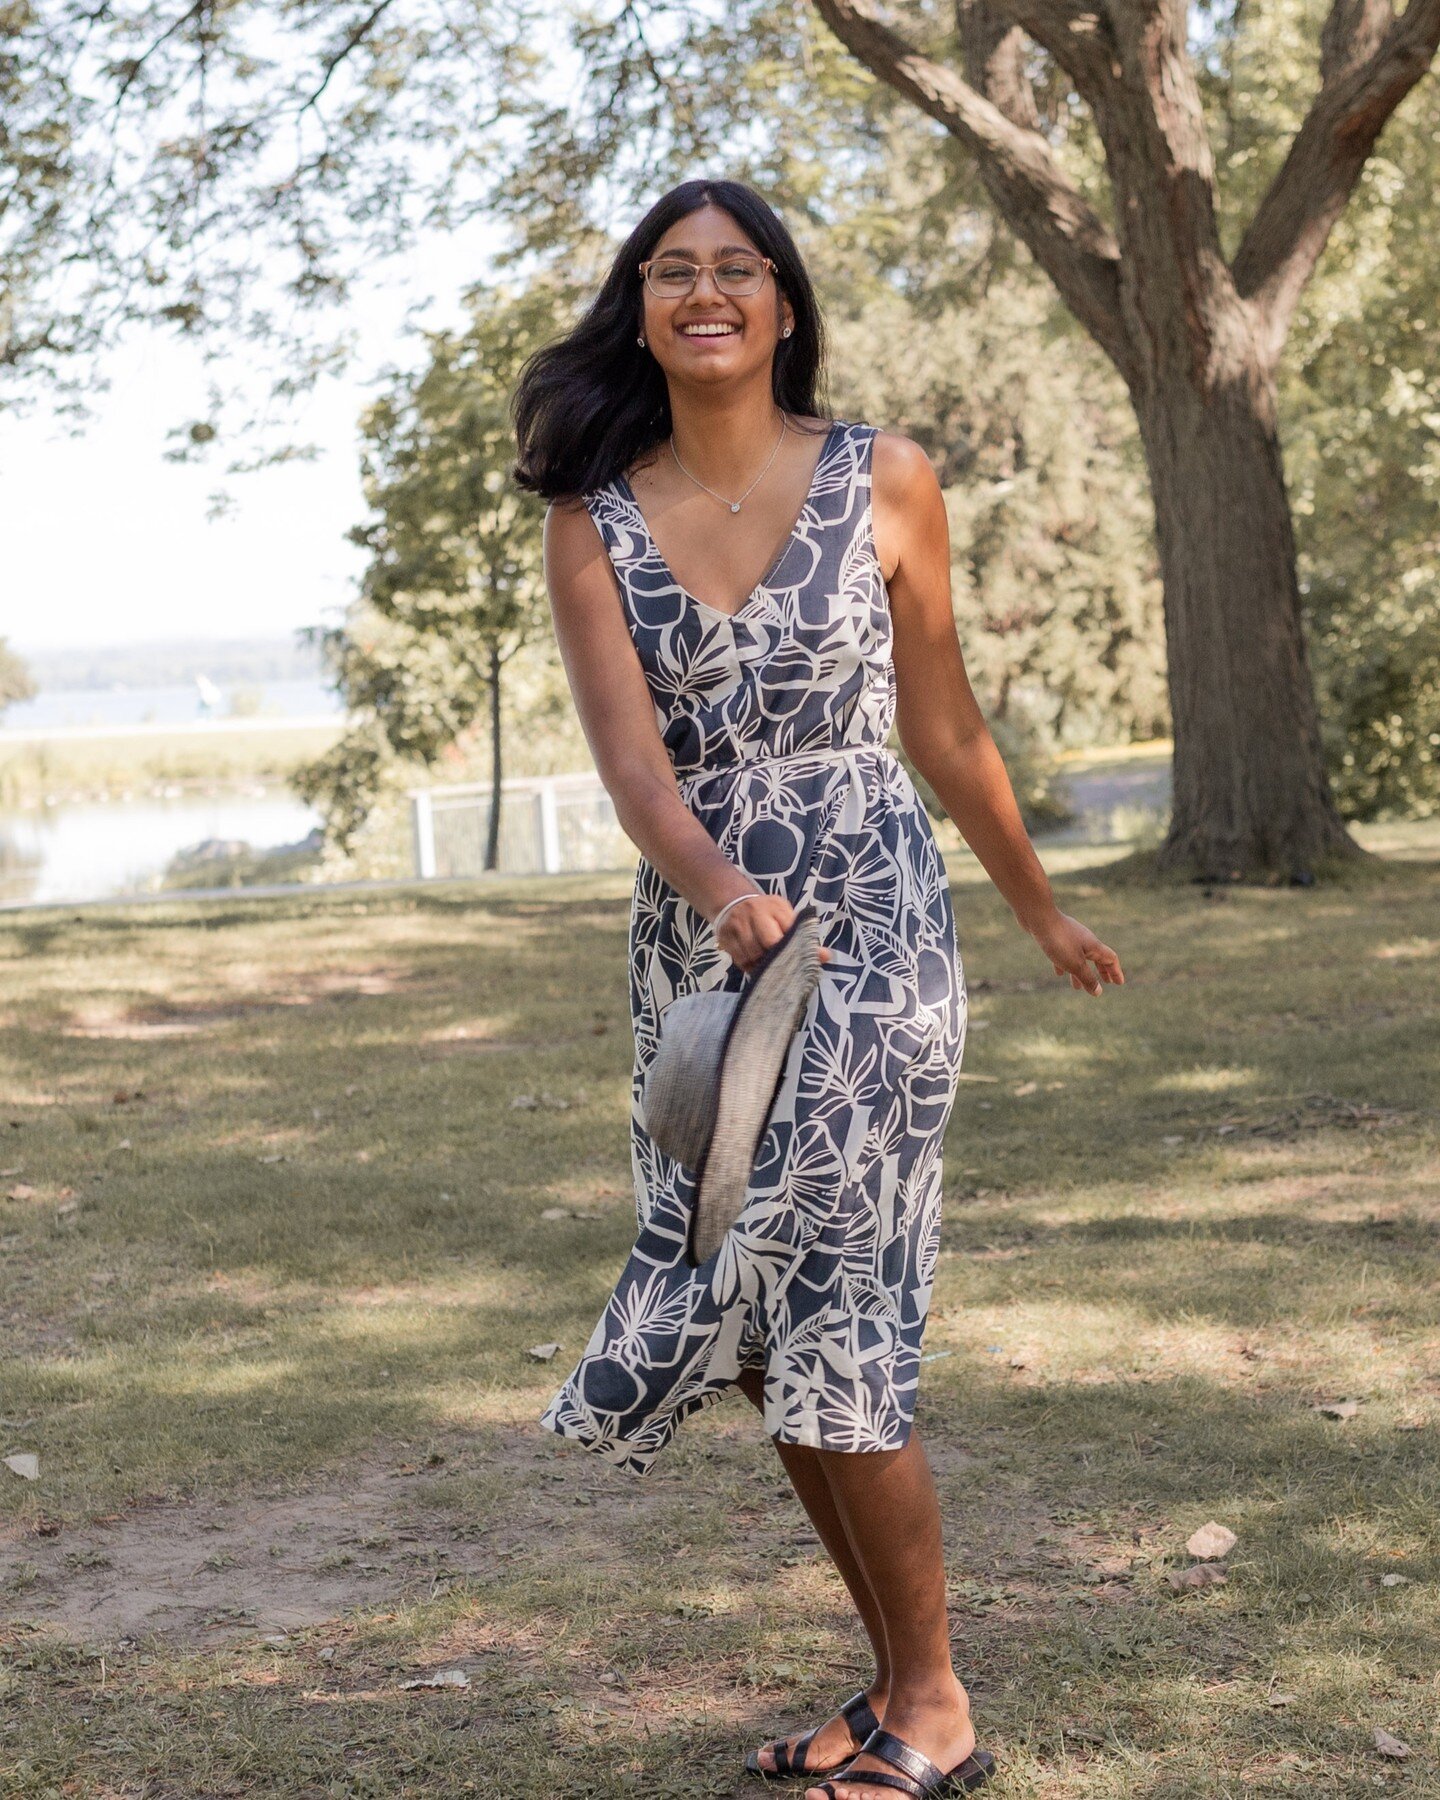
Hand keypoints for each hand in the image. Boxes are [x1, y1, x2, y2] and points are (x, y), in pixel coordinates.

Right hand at [714, 890, 833, 975]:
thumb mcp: (787, 916)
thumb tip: (825, 956)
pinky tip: (757, 965)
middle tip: (784, 967)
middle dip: (776, 960)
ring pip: (751, 957)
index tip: (799, 964)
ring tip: (771, 966)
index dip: (791, 953)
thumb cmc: (768, 912)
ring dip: (763, 966)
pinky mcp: (724, 938)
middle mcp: (752, 914)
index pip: (782, 936)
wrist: (735, 903)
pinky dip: (751, 967)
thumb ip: (805, 936)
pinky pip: (740, 961)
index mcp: (773, 907)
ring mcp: (736, 926)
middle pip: (765, 948)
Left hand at [1024, 909, 1123, 995]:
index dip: (1115, 972)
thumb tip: (1098, 992)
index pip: (1110, 959)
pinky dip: (1065, 964)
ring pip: (1079, 957)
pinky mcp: (1057, 935)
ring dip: (1080, 972)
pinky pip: (1065, 953)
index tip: (1119, 983)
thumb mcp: (1075, 964)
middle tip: (1105, 982)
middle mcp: (1085, 940)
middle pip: (1097, 957)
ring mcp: (1071, 936)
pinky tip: (1058, 973)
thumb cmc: (1059, 941)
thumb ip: (1087, 978)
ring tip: (1077, 988)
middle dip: (1101, 971)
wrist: (1039, 917)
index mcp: (1093, 946)